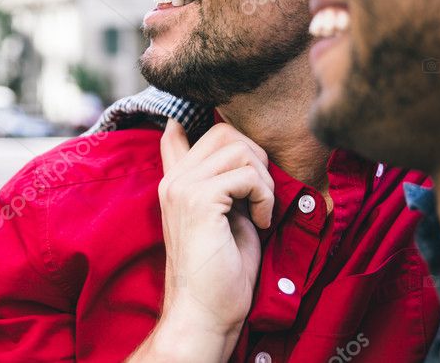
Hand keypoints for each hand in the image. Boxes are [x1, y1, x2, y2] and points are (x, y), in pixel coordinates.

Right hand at [129, 120, 274, 361]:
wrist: (206, 313)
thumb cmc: (222, 270)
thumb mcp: (225, 215)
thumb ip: (222, 182)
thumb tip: (241, 151)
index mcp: (175, 182)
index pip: (179, 131)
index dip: (210, 127)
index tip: (231, 154)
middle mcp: (174, 180)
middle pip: (226, 132)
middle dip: (256, 158)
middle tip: (261, 195)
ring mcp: (183, 188)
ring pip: (241, 149)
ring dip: (264, 181)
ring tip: (260, 212)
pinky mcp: (199, 200)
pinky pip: (248, 175)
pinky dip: (265, 197)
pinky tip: (260, 222)